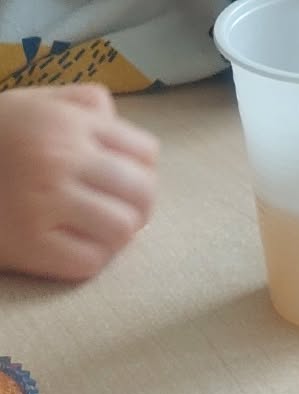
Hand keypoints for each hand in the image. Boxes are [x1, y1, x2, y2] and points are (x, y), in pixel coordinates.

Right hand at [0, 85, 157, 281]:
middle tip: (121, 213)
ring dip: (117, 235)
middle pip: (141, 193)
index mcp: (67, 122)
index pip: (144, 152)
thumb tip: (117, 120)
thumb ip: (77, 104)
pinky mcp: (34, 246)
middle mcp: (61, 159)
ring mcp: (47, 204)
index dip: (142, 171)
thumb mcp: (30, 105)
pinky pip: (92, 261)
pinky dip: (92, 258)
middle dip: (139, 206)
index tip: (126, 181)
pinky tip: (75, 246)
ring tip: (96, 230)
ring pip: (123, 229)